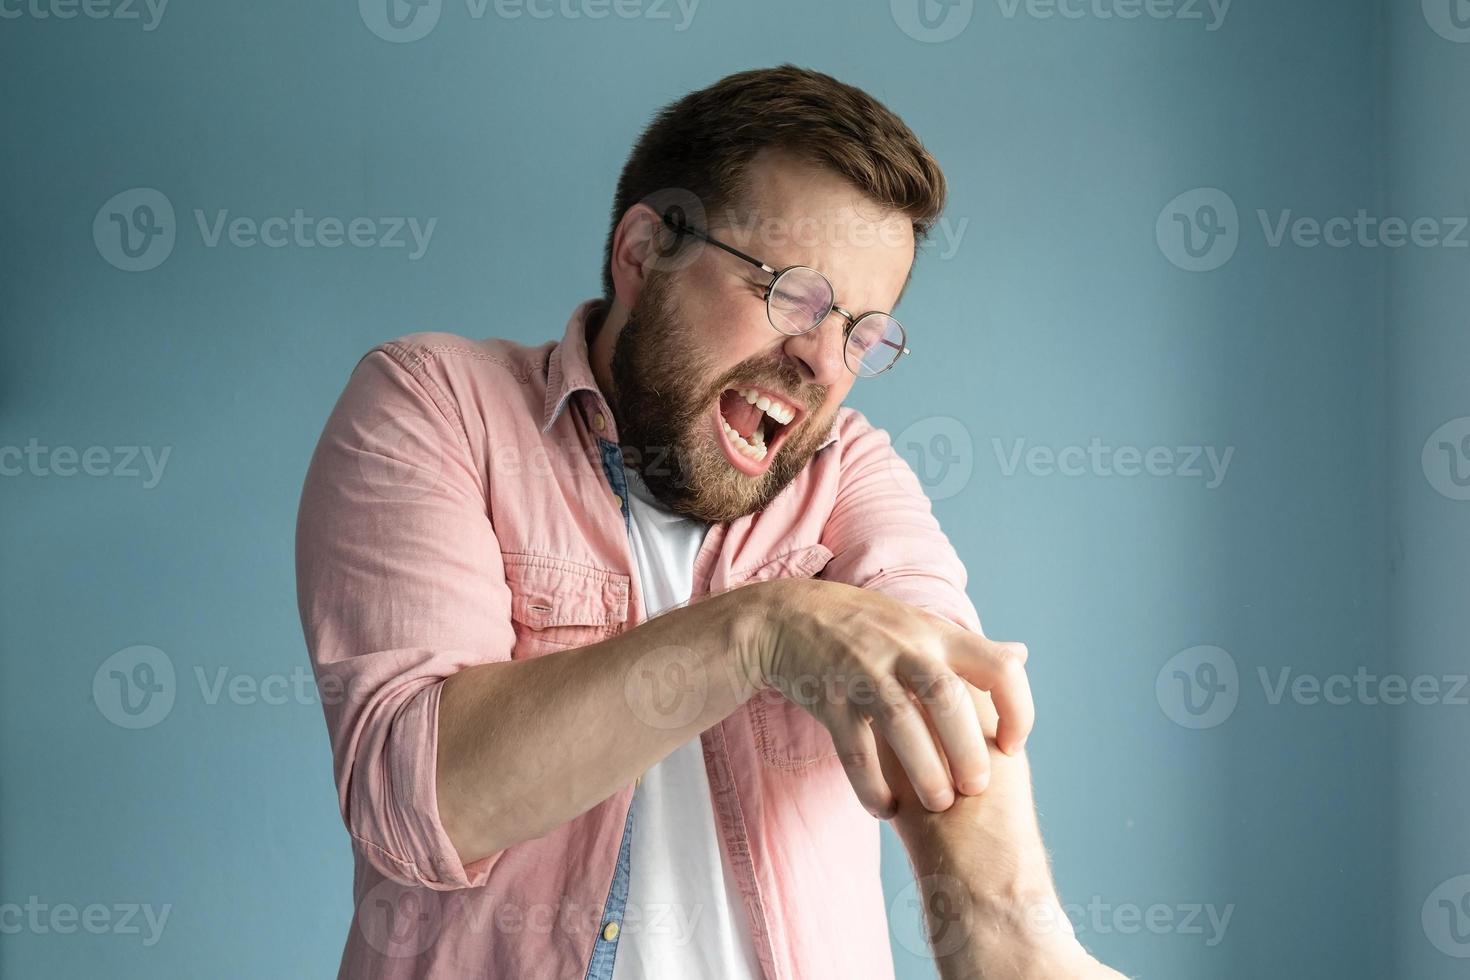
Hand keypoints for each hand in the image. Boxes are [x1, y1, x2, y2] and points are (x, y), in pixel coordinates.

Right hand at [742, 577, 1033, 817]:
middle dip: (966, 750)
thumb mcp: (920, 623)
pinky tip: (884, 808)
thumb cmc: (865, 625)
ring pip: (900, 723)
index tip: (1012, 747)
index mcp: (936, 634)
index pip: (996, 668)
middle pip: (947, 698)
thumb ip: (969, 645)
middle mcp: (904, 648)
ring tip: (938, 804)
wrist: (785, 615)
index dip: (1016, 710)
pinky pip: (853, 747)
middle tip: (975, 789)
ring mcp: (863, 671)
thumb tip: (1023, 655)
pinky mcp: (828, 696)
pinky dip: (871, 784)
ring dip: (924, 770)